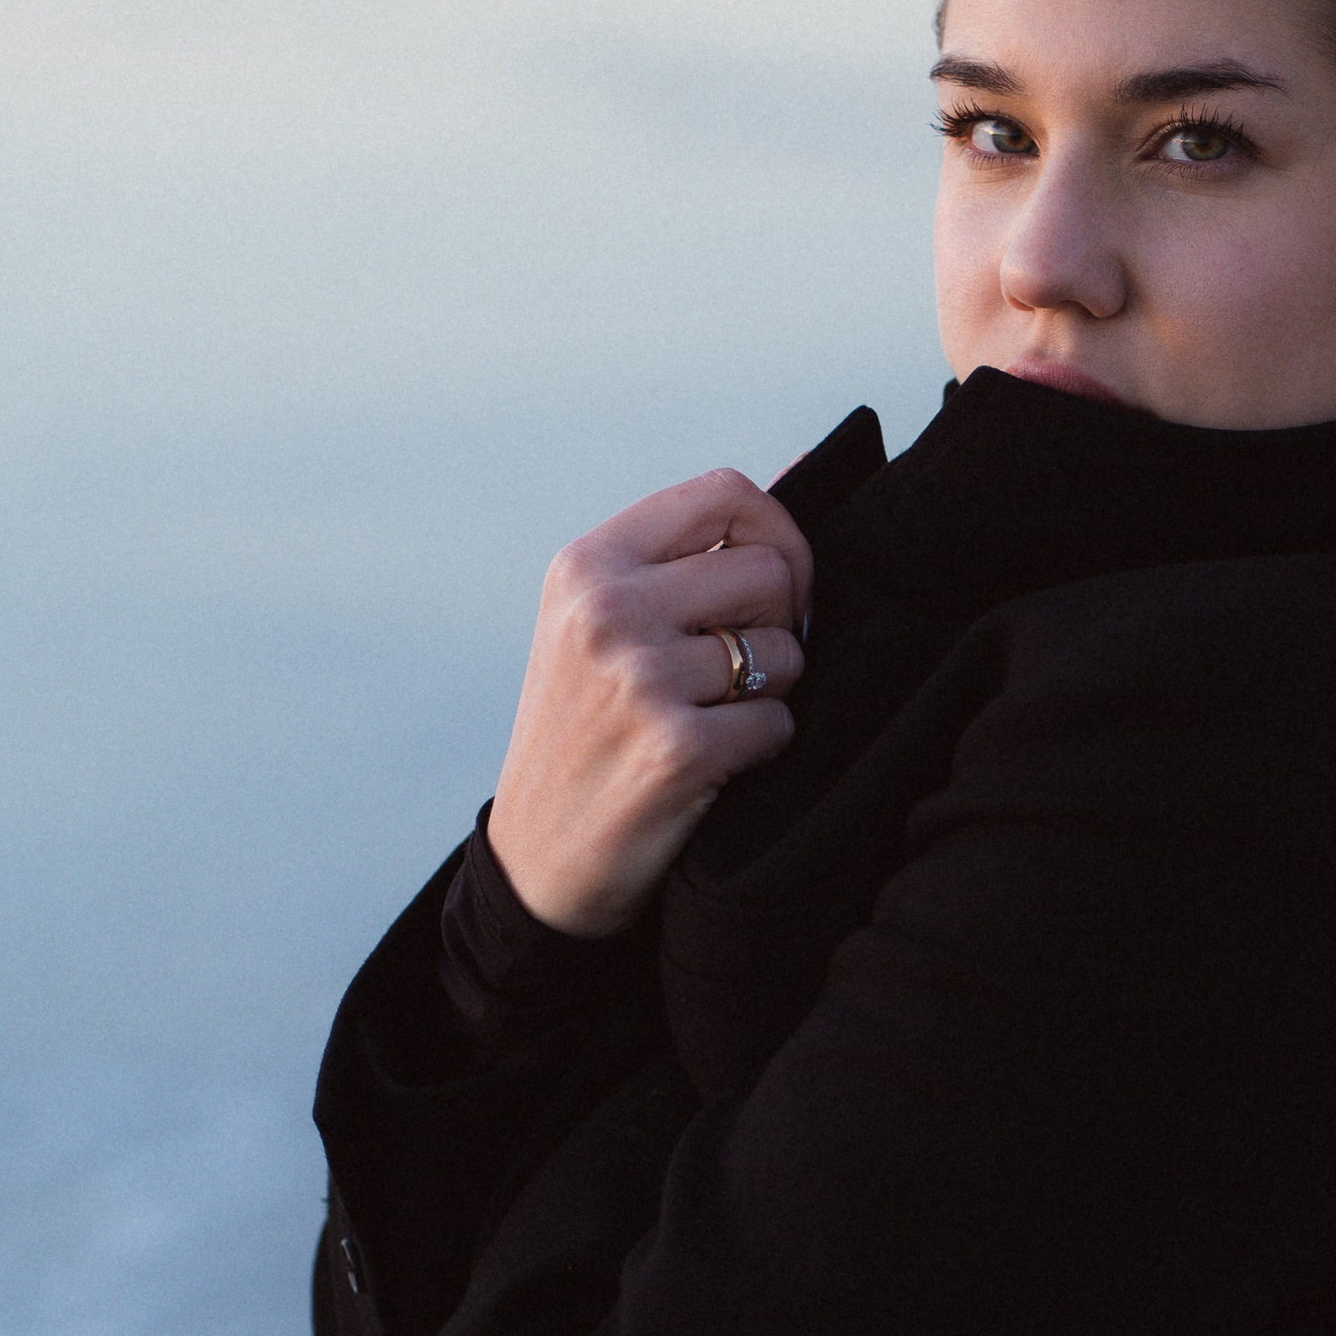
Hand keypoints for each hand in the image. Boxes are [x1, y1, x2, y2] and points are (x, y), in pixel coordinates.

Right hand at [487, 469, 813, 936]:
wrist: (541, 860)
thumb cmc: (587, 732)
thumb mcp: (598, 625)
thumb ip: (681, 557)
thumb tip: (795, 476)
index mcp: (587, 564)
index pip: (725, 492)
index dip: (779, 534)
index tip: (777, 587)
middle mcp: (606, 610)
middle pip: (769, 570)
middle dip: (780, 625)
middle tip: (741, 671)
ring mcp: (638, 679)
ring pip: (784, 652)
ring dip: (772, 693)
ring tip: (715, 720)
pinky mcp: (676, 750)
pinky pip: (779, 722)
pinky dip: (763, 750)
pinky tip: (715, 768)